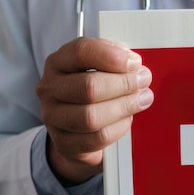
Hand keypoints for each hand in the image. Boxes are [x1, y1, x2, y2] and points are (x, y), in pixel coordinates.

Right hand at [36, 38, 153, 184]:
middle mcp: (50, 89)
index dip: (111, 56)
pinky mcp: (64, 142)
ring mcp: (53, 117)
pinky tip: (127, 119)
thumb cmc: (90, 94)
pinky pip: (98, 137)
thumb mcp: (98, 69)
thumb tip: (134, 65)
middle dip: (124, 84)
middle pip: (89, 86)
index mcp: (58, 63)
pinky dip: (118, 128)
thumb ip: (114, 61)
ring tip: (141, 100)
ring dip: (124, 107)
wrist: (75, 131)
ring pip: (91, 116)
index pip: (81, 52)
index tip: (134, 63)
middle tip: (143, 81)